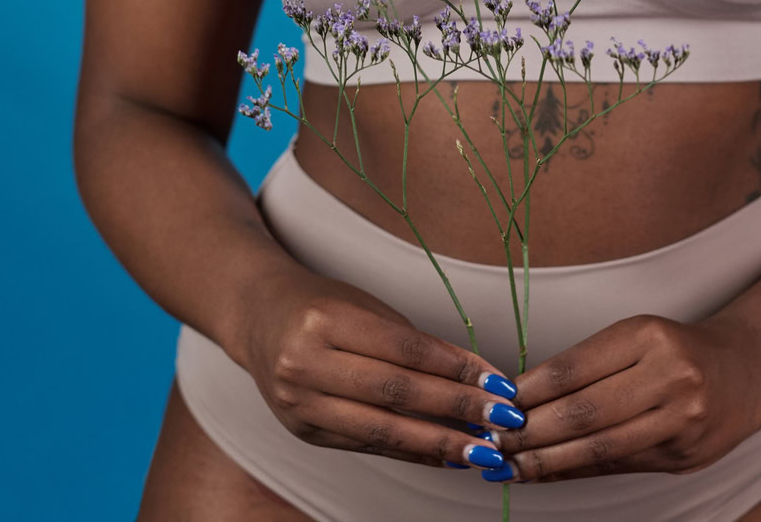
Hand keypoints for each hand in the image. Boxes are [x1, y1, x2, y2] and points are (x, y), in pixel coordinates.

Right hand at [239, 267, 526, 470]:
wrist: (257, 317)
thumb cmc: (322, 305)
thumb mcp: (365, 307)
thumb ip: (412, 344)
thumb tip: (476, 379)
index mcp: (326, 321)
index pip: (407, 350)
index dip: (458, 369)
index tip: (500, 383)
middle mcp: (306, 364)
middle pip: (396, 393)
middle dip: (457, 410)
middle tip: (503, 420)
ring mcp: (299, 403)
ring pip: (382, 430)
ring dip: (439, 443)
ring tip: (482, 449)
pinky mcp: (302, 432)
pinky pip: (367, 446)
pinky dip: (410, 452)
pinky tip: (444, 455)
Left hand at [481, 314, 760, 482]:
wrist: (749, 371)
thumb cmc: (679, 349)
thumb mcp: (637, 337)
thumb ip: (586, 366)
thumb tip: (521, 397)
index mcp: (650, 336)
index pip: (575, 367)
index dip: (530, 390)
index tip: (498, 401)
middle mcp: (670, 377)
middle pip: (584, 412)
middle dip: (531, 431)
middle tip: (493, 439)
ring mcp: (682, 421)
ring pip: (599, 447)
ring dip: (546, 460)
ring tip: (509, 464)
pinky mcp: (683, 457)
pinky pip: (617, 466)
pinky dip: (575, 471)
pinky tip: (545, 472)